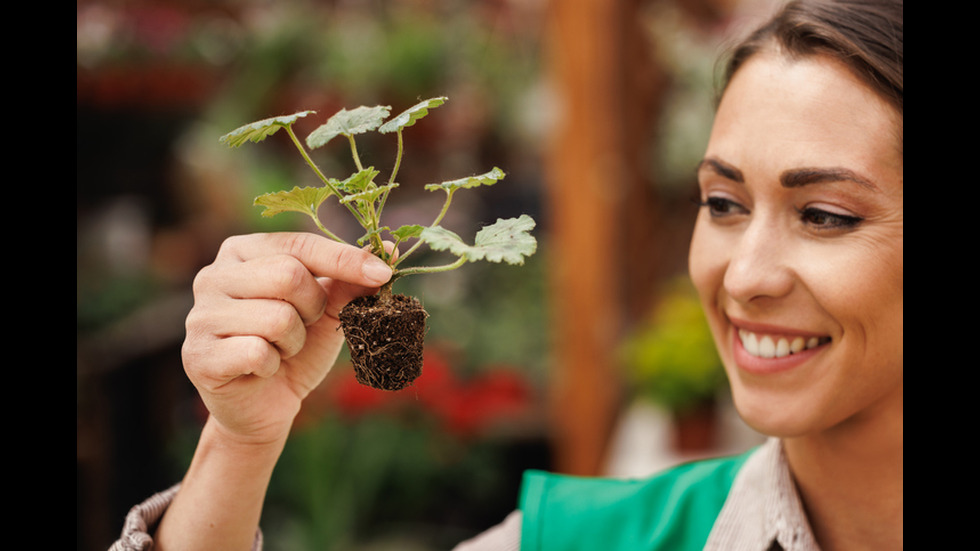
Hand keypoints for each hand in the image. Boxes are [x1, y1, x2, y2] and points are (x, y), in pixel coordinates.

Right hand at [181, 232, 392, 445]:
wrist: (266, 406)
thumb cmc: (296, 348)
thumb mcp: (328, 311)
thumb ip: (348, 281)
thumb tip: (389, 250)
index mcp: (242, 251)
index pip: (299, 244)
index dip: (345, 259)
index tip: (384, 274)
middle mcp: (213, 275)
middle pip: (288, 276)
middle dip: (313, 308)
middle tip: (304, 326)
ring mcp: (200, 315)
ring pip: (277, 317)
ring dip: (294, 342)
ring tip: (280, 350)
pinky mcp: (197, 355)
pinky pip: (257, 352)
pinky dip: (273, 365)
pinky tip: (261, 370)